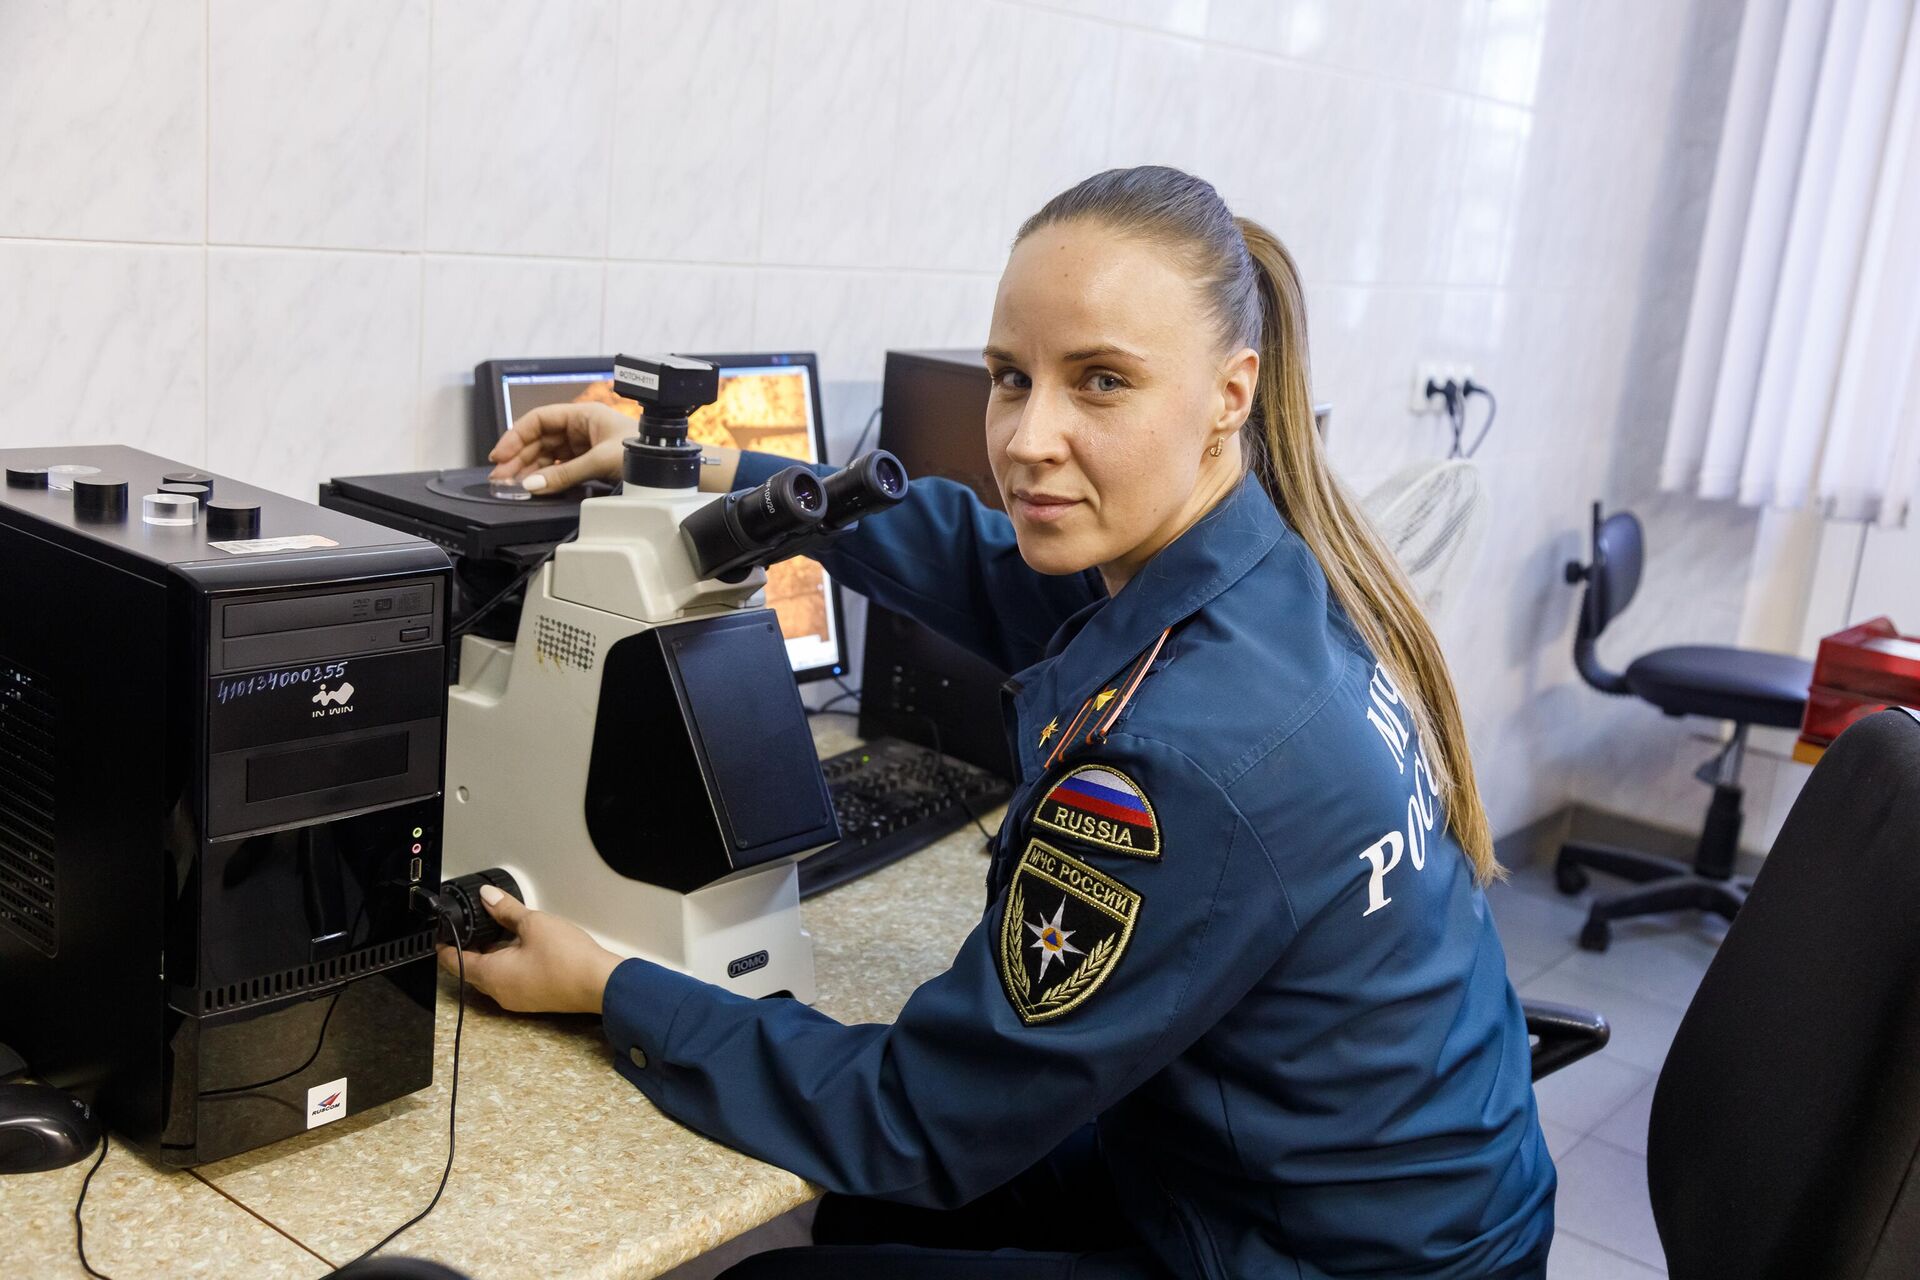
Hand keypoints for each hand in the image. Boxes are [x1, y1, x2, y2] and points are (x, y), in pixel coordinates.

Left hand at [438, 885, 622, 1014]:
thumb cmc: (568, 959)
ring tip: (498, 930)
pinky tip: (521, 947)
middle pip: (472, 970)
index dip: (444, 946)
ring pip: (492, 975)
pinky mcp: (534, 998)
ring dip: (491, 955)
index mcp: (492, 976)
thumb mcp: (533, 924)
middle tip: (471, 925)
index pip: (454, 962)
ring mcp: (517, 998)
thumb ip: (506, 909)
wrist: (600, 984)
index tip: (440, 934)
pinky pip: (510, 980)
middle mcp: (500, 992)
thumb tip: (488, 897)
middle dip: (469, 948)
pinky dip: (507, 963)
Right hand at [487, 401, 637, 493]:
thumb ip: (565, 474)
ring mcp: (584, 445)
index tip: (500, 455)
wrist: (671, 468)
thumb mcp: (600, 461)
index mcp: (583, 414)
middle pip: (539, 440)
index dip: (516, 436)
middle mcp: (582, 427)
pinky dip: (546, 477)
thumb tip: (534, 483)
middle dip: (518, 457)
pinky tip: (535, 486)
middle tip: (501, 477)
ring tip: (512, 485)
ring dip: (529, 469)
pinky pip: (560, 468)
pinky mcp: (589, 463)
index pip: (539, 420)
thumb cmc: (645, 451)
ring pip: (548, 456)